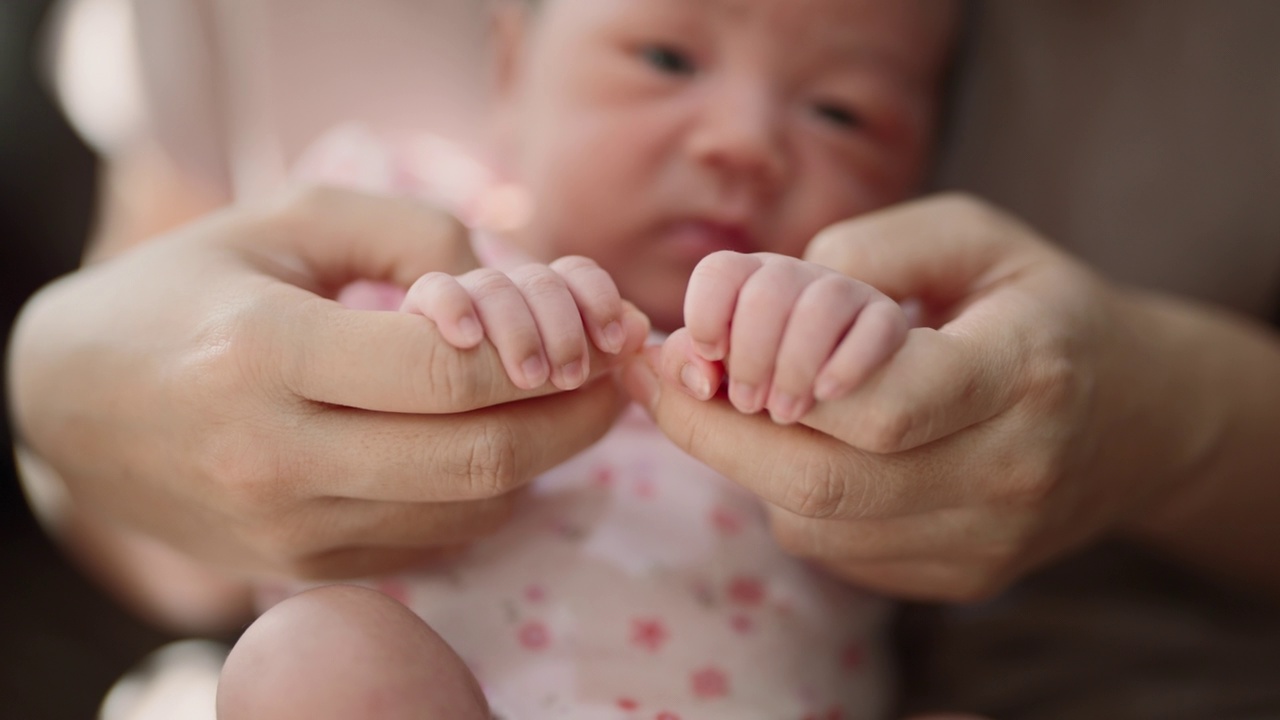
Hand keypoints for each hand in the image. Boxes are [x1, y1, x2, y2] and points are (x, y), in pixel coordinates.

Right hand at [9, 187, 648, 580]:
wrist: (76, 404)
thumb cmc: (188, 291)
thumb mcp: (285, 222)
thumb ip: (410, 228)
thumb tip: (512, 286)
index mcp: (263, 353)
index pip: (447, 370)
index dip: (546, 349)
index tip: (595, 326)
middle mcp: (275, 458)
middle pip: (478, 458)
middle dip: (576, 419)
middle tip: (616, 377)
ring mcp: (288, 531)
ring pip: (468, 510)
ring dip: (541, 457)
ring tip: (561, 400)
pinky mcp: (302, 570)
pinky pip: (435, 541)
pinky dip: (488, 494)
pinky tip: (495, 440)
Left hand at [623, 194, 1210, 600]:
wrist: (1133, 417)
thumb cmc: (1035, 305)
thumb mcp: (975, 236)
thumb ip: (872, 249)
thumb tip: (758, 295)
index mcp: (1025, 371)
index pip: (885, 403)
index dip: (775, 380)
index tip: (696, 344)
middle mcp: (1010, 472)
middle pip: (828, 482)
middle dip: (718, 430)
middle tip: (663, 377)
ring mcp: (986, 541)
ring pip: (817, 523)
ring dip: (749, 460)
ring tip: (739, 397)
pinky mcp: (959, 578)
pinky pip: (835, 549)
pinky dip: (789, 496)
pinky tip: (804, 442)